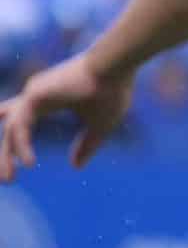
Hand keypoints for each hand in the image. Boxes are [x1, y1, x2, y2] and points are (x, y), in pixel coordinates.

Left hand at [0, 52, 134, 180]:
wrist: (117, 68)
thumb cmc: (112, 92)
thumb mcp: (100, 125)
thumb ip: (87, 145)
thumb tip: (75, 167)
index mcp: (50, 99)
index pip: (22, 118)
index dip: (16, 137)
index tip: (16, 160)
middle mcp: (37, 95)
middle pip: (13, 128)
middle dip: (7, 154)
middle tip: (7, 180)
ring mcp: (33, 93)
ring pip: (12, 130)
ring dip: (7, 156)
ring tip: (9, 179)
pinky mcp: (33, 94)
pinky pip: (20, 126)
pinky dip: (21, 145)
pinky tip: (29, 163)